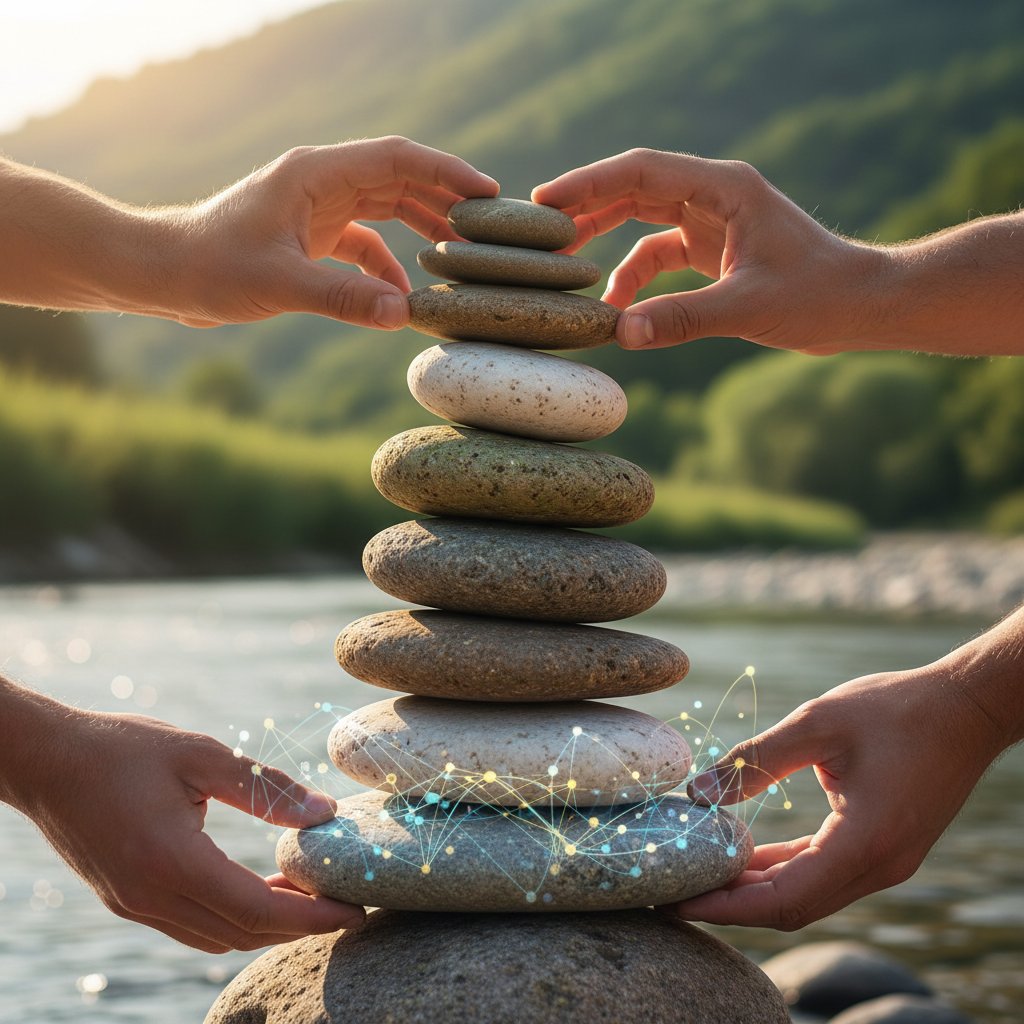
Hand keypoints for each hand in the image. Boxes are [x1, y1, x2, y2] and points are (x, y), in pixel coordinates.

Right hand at [14, 700, 361, 952]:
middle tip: (344, 902)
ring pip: (216, 937)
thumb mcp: (201, 755)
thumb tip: (324, 812)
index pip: (257, 910)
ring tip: (309, 895)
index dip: (312, 917)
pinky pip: (191, 926)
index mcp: (171, 861)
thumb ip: (265, 788)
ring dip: (267, 925)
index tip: (355, 911)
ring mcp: (134, 905)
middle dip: (299, 926)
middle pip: (241, 933)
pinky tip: (260, 889)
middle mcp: (151, 897)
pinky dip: (234, 918)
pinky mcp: (127, 900)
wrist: (46, 762)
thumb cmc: (124, 749)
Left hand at [167, 136, 498, 327]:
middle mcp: (322, 183)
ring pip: (387, 210)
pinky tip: (402, 296)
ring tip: (462, 256)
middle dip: (445, 201)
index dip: (446, 172)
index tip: (487, 193)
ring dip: (422, 230)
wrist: (165, 275)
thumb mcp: (281, 284)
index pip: (398, 159)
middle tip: (489, 229)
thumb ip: (344, 299)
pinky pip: (364, 246)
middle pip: (400, 181)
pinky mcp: (312, 237)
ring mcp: (318, 209)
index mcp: (316, 173)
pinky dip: (387, 267)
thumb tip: (403, 315)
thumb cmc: (212, 266)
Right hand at [532, 148, 886, 353]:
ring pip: (641, 218)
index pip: (642, 170)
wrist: (861, 307)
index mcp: (724, 188)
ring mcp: (712, 222)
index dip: (590, 182)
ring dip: (604, 238)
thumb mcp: (748, 307)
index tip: (546, 200)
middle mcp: (714, 196)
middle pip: (634, 187)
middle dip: (587, 206)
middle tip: (539, 228)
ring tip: (564, 263)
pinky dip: (634, 276)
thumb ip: (683, 318)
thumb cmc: (819, 295)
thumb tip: (621, 334)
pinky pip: (659, 253)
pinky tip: (616, 308)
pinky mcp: (713, 250)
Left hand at [661, 664, 1009, 928]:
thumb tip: (696, 792)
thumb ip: (755, 760)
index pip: (783, 899)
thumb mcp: (816, 723)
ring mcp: (885, 862)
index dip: (726, 905)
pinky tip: (743, 854)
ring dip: (754, 888)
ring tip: (698, 874)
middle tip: (672, 892)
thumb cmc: (895, 710)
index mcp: (865, 844)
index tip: (677, 902)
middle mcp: (878, 867)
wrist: (966, 708)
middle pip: (792, 907)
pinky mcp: (883, 847)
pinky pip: (822, 871)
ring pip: (807, 893)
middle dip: (730, 904)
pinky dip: (781, 868)